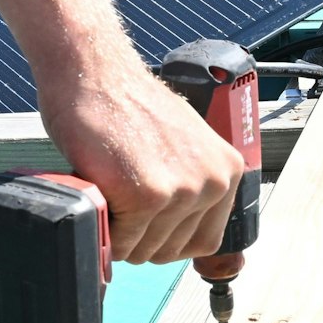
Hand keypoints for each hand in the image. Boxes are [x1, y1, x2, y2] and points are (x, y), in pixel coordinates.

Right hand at [42, 63, 246, 263]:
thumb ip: (191, 184)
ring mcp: (182, 191)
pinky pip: (118, 243)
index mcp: (227, 171)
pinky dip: (102, 228)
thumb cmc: (127, 104)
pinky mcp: (146, 196)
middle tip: (119, 197)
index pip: (202, 242)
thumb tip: (176, 231)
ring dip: (118, 232)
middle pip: (170, 251)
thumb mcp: (182, 143)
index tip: (144, 218)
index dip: (165, 236)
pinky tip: (99, 193)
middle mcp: (213, 183)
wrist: (94, 72)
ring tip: (110, 190)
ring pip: (142, 251)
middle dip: (138, 235)